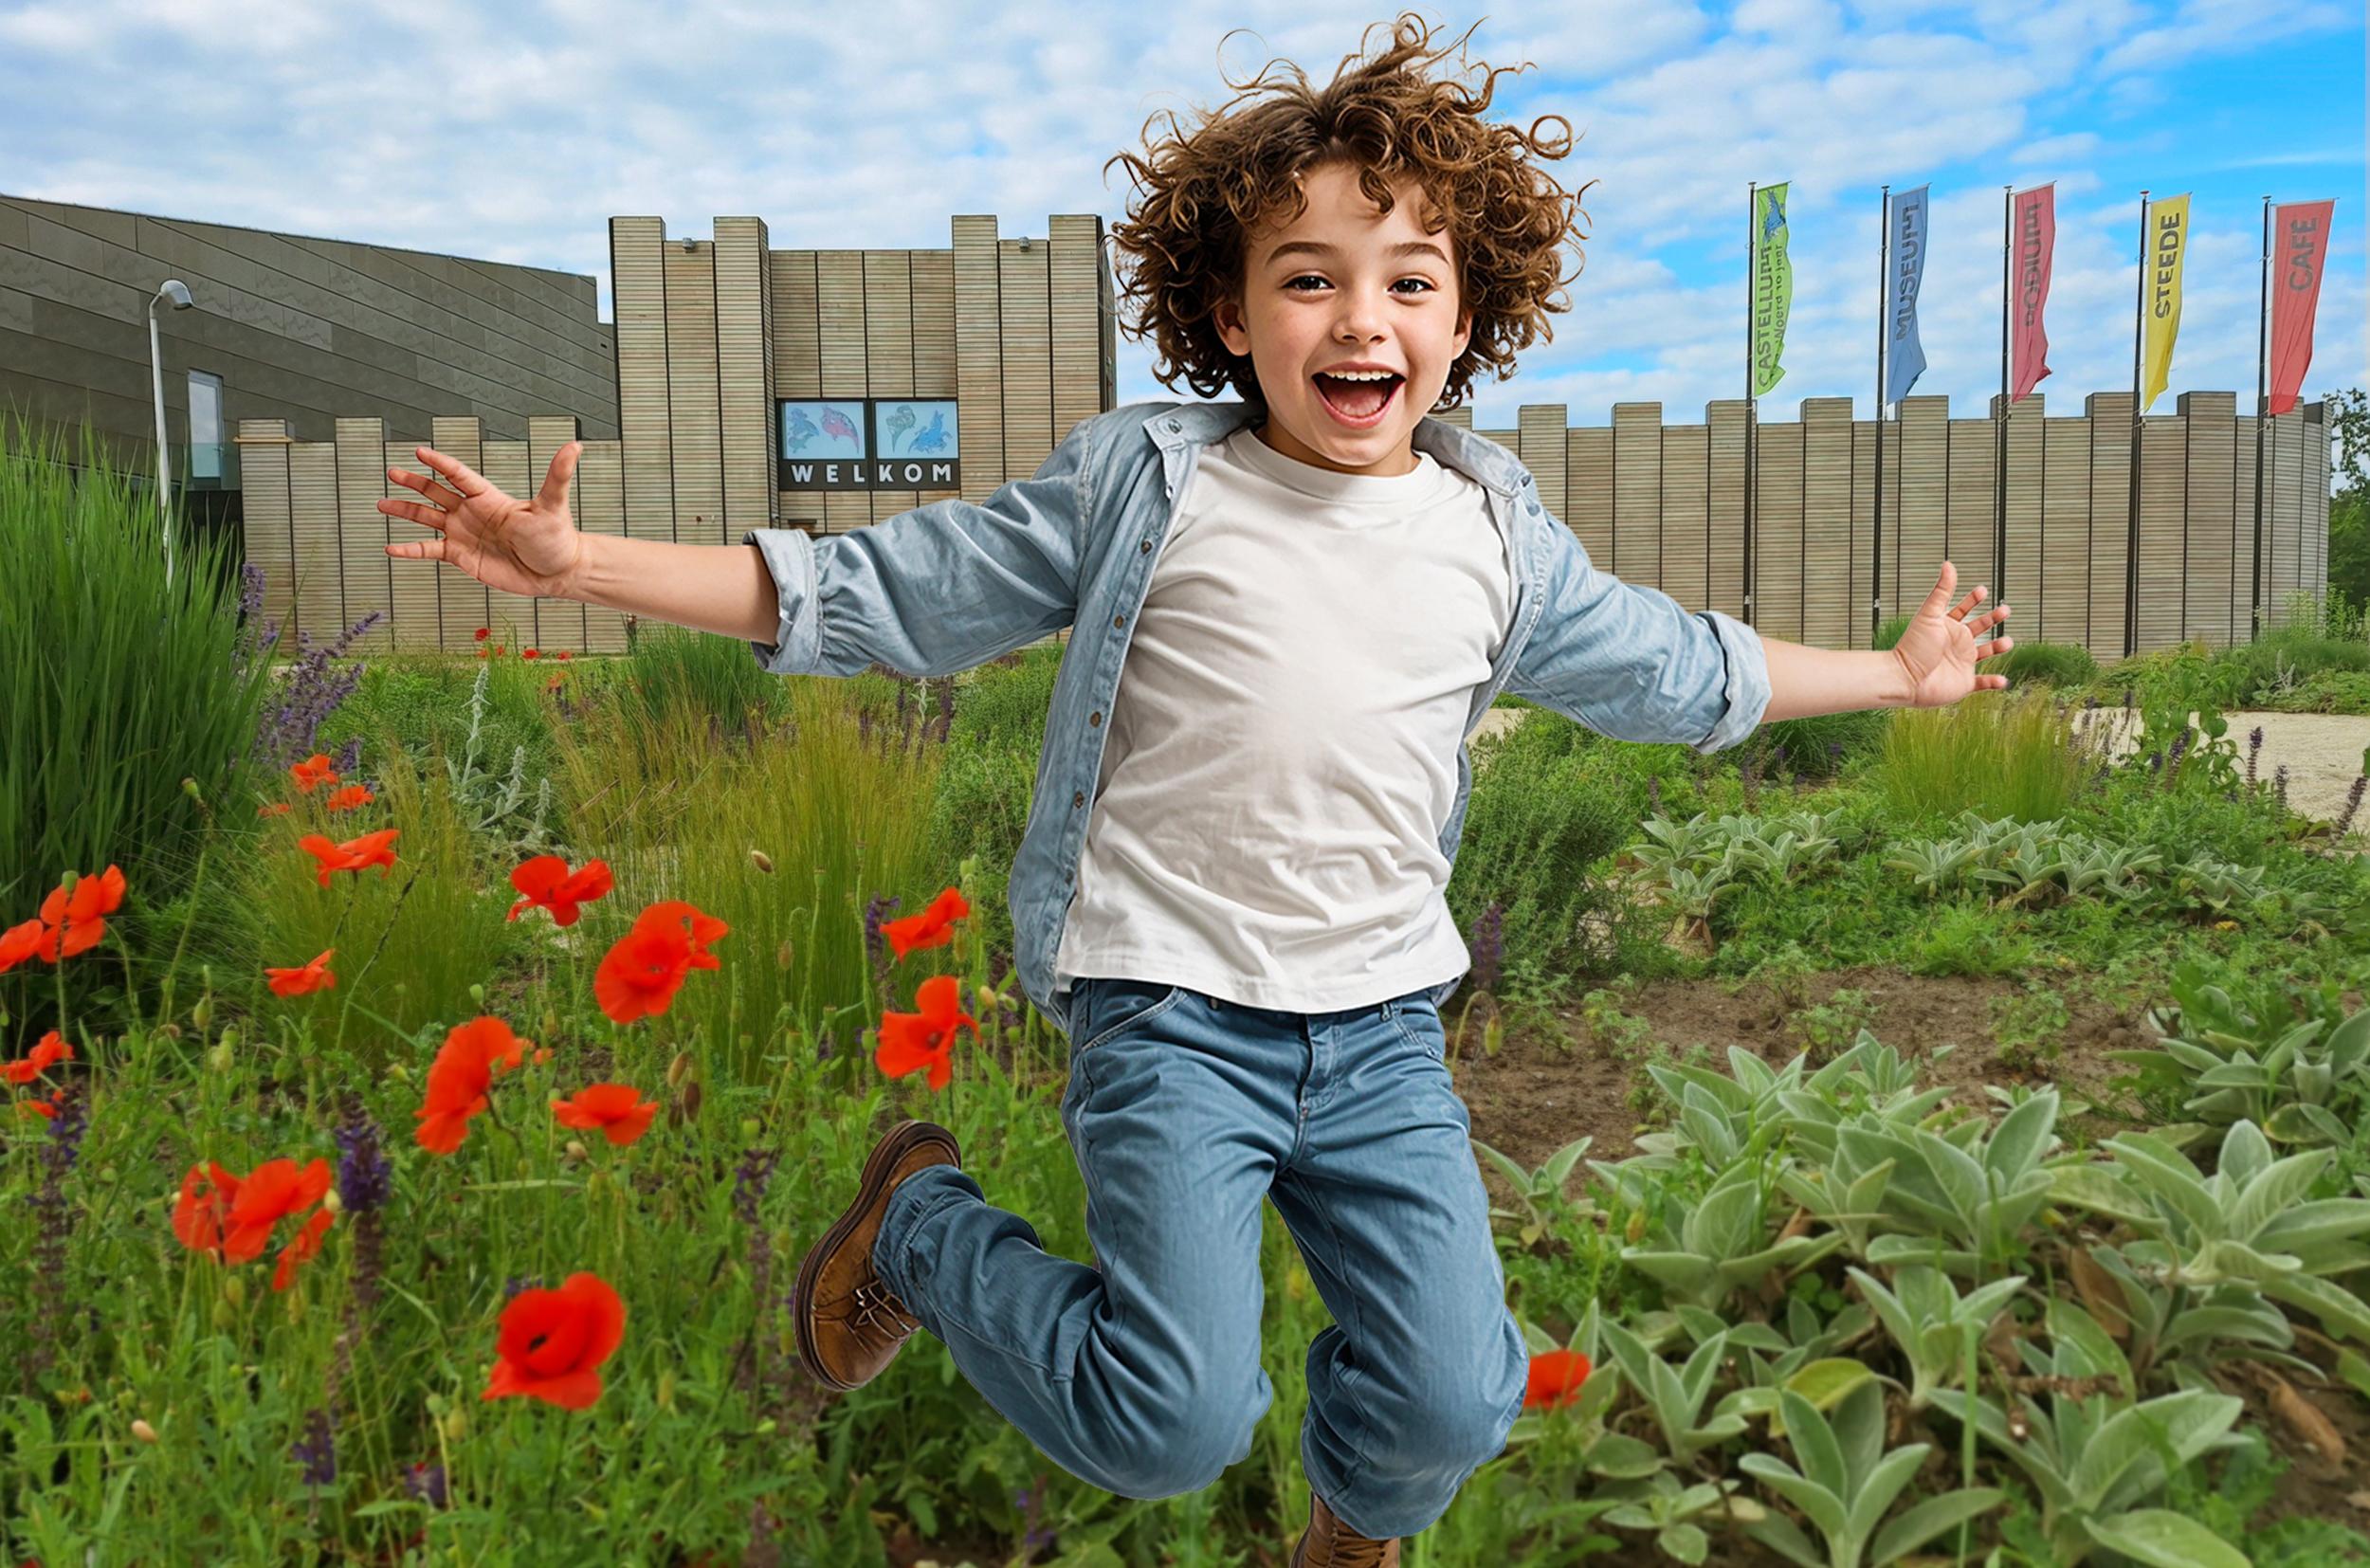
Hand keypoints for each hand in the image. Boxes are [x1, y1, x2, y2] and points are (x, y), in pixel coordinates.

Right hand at [379, 442, 587, 600]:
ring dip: (405, 510)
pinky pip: (429, 550)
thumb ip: (557, 475)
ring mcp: (464, 533)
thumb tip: (575, 445)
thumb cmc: (556, 538)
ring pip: (427, 518)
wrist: (556, 572)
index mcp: (489, 497)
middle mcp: (472, 512)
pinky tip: (391, 547)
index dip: (440, 463)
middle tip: (392, 472)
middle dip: (414, 482)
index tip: (420, 450)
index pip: (459, 474)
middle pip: (436, 491)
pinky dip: (409, 549)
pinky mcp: (461, 556)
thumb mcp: (552, 506)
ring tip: (381, 503)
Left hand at [1891, 560, 2013, 707]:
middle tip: (2005, 609)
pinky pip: (1984, 683)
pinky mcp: (1965, 683)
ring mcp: (1961, 663)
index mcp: (1947, 627)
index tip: (1982, 589)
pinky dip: (1995, 682)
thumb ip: (1942, 590)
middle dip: (1992, 618)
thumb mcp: (1930, 615)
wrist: (1905, 678)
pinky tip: (2002, 680)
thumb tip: (1948, 563)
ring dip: (1999, 646)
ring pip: (1986, 652)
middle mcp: (1955, 643)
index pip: (1962, 610)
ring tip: (2007, 642)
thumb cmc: (1913, 646)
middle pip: (1979, 627)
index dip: (1972, 600)